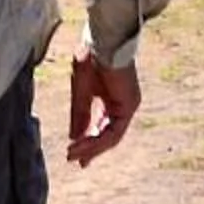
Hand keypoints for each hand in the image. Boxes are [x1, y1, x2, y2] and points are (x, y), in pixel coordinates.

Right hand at [66, 48, 140, 165]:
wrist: (100, 42)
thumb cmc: (89, 59)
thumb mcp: (80, 92)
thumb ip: (80, 115)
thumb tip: (74, 136)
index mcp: (111, 99)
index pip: (102, 126)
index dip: (89, 141)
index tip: (74, 153)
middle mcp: (123, 104)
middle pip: (108, 135)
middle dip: (91, 149)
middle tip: (76, 161)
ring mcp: (128, 105)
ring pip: (111, 136)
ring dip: (92, 148)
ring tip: (75, 155)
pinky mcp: (129, 105)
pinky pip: (114, 131)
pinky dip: (98, 140)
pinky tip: (83, 144)